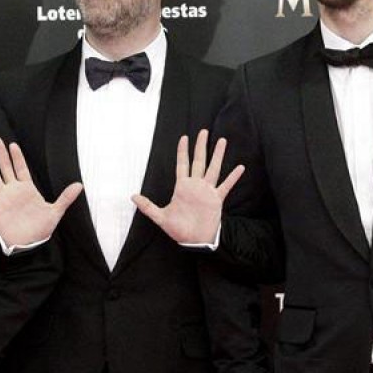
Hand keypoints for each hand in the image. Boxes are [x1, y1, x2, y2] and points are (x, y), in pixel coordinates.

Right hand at [0, 137, 82, 246]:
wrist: (27, 245)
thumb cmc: (40, 229)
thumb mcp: (55, 212)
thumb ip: (65, 198)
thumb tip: (79, 185)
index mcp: (27, 189)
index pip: (21, 168)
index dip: (17, 157)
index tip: (13, 145)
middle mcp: (14, 191)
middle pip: (6, 168)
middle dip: (1, 154)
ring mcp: (3, 198)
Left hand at [132, 129, 244, 243]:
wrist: (194, 241)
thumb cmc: (178, 229)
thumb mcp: (160, 217)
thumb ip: (147, 206)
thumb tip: (132, 196)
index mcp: (182, 187)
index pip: (182, 164)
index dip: (182, 151)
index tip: (184, 138)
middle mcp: (195, 186)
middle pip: (199, 161)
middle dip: (200, 146)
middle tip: (203, 131)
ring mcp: (207, 191)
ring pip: (213, 169)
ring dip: (217, 155)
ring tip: (221, 141)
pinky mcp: (216, 199)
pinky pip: (226, 186)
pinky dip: (233, 177)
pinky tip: (240, 167)